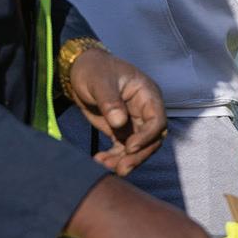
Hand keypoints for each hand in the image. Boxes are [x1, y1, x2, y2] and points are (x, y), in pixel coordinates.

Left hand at [67, 48, 165, 175]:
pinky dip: (114, 158)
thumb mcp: (100, 82)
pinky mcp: (121, 130)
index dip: (147, 136)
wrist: (80, 71)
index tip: (129, 147)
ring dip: (125, 160)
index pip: (157, 120)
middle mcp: (144, 110)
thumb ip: (110, 101)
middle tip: (120, 168)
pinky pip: (123, 149)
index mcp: (147, 94)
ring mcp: (133, 121)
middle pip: (151, 138)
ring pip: (138, 148)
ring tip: (105, 166)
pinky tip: (100, 161)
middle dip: (138, 155)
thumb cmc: (94, 69)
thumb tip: (119, 122)